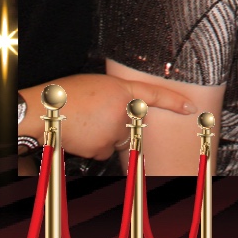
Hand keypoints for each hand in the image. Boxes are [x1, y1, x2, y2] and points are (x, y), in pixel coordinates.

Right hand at [18, 74, 198, 159]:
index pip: (155, 95)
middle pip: (133, 126)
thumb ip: (116, 96)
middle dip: (119, 127)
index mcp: (121, 90)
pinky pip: (104, 151)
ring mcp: (115, 129)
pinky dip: (93, 147)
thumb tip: (125, 110)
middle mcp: (123, 110)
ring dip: (104, 137)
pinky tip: (80, 135)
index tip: (191, 107)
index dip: (175, 101)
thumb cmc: (65, 95)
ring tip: (84, 123)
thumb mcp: (97, 85)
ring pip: (117, 141)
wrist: (46, 109)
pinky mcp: (104, 146)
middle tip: (96, 118)